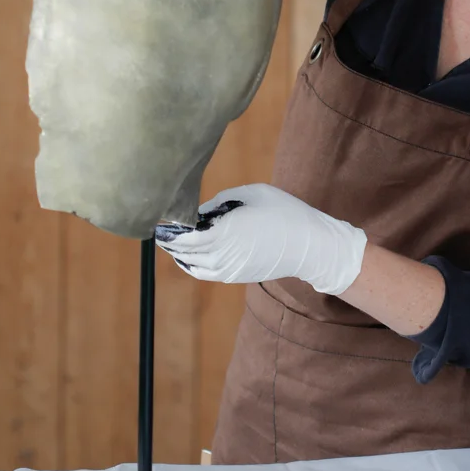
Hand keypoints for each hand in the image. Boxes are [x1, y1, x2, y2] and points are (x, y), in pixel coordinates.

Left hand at [155, 183, 366, 294]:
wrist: (309, 244)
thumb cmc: (283, 212)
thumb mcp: (251, 194)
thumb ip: (220, 201)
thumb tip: (200, 212)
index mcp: (225, 231)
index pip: (185, 237)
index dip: (170, 231)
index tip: (160, 221)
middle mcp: (223, 254)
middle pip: (185, 252)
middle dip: (170, 241)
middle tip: (161, 229)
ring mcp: (228, 269)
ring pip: (192, 265)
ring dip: (180, 253)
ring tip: (171, 241)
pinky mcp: (235, 276)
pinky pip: (204, 273)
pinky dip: (191, 265)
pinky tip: (187, 256)